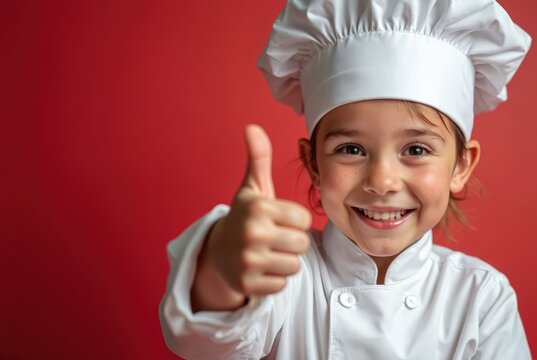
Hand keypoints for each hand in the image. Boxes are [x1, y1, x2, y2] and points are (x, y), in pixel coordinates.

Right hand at [206, 124, 311, 296]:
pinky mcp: (247, 285)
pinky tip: (261, 268)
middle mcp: (251, 234)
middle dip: (292, 241)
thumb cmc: (245, 216)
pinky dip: (275, 278)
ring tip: (268, 252)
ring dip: (285, 260)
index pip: (303, 219)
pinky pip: (282, 283)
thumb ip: (259, 157)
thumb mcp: (253, 187)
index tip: (277, 219)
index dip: (294, 220)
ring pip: (294, 265)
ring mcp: (248, 261)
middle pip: (302, 243)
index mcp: (259, 208)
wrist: (217, 251)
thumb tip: (252, 127)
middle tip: (273, 237)